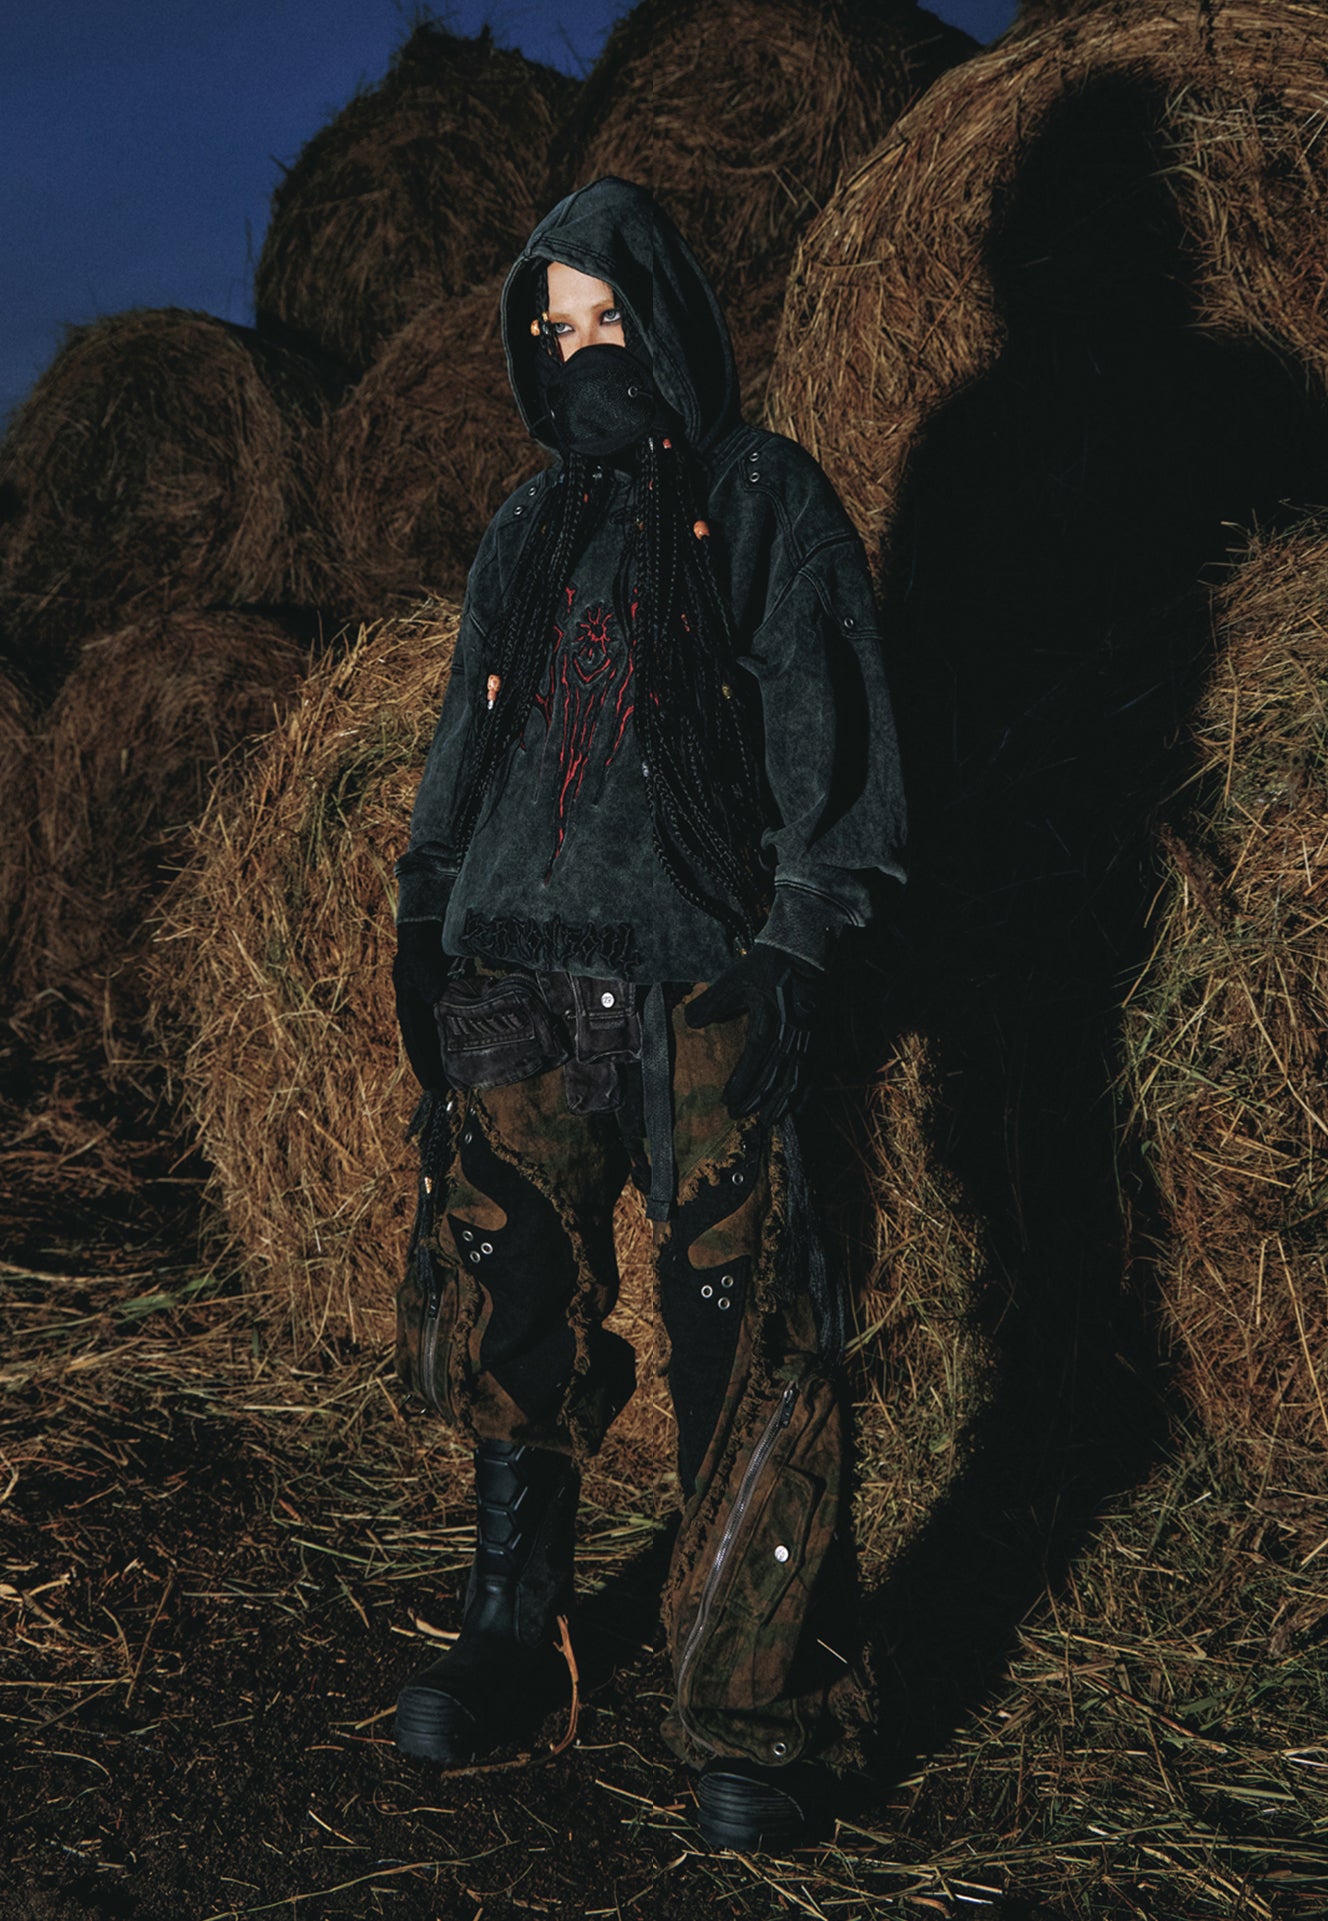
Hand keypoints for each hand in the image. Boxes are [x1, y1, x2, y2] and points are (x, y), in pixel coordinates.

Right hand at [393, 920, 450, 1088]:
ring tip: (455, 1081)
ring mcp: (430, 1007)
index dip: (423, 1065)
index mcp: (407, 1006)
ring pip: (437, 1038)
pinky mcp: (443, 1001)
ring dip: (444, 1058)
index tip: (431, 1087)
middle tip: (444, 1094)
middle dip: (433, 1069)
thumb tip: (435, 996)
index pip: (415, 1041)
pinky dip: (455, 1040)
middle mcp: (418, 1010)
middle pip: (426, 1045)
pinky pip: (449, 1026)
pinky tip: (466, 1052)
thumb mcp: (418, 960)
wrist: (426, 930)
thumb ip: (425, 977)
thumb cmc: (419, 946)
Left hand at [684, 944, 818, 1121]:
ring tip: (771, 1120)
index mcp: (769, 1024)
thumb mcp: (734, 980)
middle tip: (740, 1117)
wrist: (806, 951)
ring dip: (783, 1103)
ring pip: (797, 1080)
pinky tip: (801, 1106)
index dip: (741, 1085)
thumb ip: (711, 1003)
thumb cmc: (768, 965)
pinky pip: (817, 1073)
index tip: (727, 1102)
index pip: (753, 1062)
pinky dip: (808, 1093)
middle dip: (756, 1100)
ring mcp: (810, 1040)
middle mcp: (792, 1037)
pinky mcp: (821, 1038)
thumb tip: (689, 1022)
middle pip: (774, 1078)